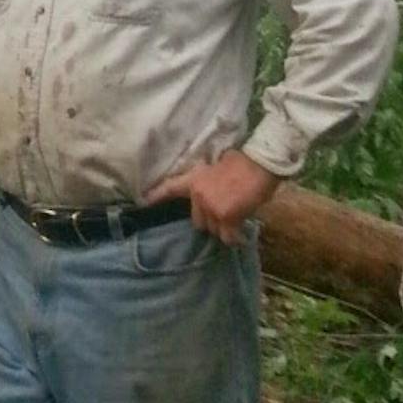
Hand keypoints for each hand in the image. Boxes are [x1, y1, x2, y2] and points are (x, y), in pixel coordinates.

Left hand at [147, 147, 281, 245]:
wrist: (259, 164)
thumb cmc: (244, 164)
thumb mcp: (218, 169)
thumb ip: (209, 183)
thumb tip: (215, 194)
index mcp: (195, 179)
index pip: (171, 188)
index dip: (156, 196)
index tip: (143, 202)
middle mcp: (198, 194)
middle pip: (198, 221)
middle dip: (210, 221)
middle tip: (225, 214)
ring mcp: (210, 206)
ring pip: (213, 230)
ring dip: (224, 229)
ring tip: (237, 220)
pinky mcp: (224, 216)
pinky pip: (227, 237)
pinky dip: (235, 238)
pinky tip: (241, 234)